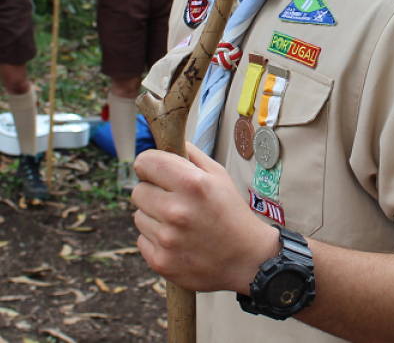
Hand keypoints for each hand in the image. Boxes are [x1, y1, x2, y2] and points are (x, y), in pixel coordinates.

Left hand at [132, 143, 276, 293]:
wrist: (246, 258)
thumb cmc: (232, 214)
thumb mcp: (220, 176)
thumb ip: (192, 155)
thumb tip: (169, 143)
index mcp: (192, 184)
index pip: (144, 162)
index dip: (151, 164)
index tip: (158, 171)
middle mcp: (176, 210)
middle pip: (137, 190)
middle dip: (153, 192)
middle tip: (174, 199)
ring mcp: (166, 238)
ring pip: (138, 216)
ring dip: (154, 217)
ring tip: (180, 222)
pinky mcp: (159, 261)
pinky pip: (142, 239)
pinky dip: (156, 238)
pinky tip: (178, 239)